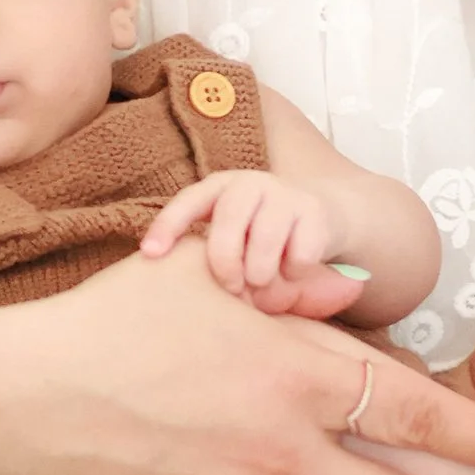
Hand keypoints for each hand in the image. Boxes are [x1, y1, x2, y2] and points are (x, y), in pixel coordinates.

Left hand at [137, 172, 361, 317]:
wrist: (323, 215)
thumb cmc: (262, 236)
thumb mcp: (232, 235)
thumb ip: (210, 253)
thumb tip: (180, 291)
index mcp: (220, 187)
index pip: (187, 202)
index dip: (167, 227)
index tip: (150, 255)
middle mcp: (250, 183)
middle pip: (227, 227)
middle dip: (225, 266)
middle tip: (232, 288)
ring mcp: (284, 193)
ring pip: (265, 245)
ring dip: (263, 276)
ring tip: (264, 281)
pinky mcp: (315, 211)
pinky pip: (299, 257)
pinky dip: (294, 274)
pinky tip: (295, 269)